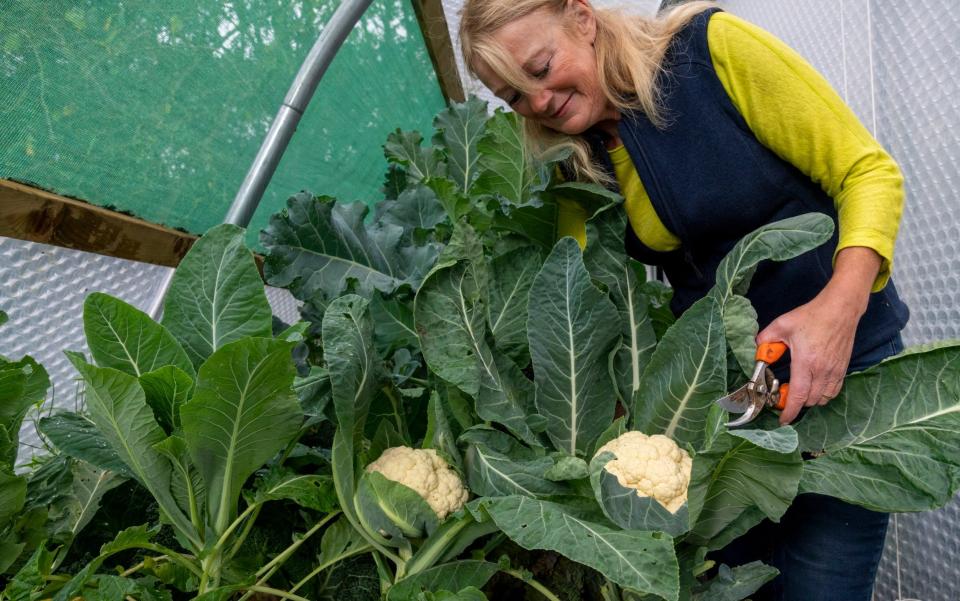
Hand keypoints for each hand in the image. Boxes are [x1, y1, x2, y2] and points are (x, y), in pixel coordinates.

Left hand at [757, 247, 881, 424]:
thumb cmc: (812, 316)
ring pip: (823, 398)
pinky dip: (823, 394)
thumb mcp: (782, 324)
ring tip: (799, 391)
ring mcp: (835, 371)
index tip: (783, 420)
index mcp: (806, 362)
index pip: (798, 395)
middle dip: (796, 404)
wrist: (841, 309)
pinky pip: (834, 391)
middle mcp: (822, 371)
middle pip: (810, 400)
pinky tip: (815, 386)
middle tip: (784, 397)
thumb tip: (757, 349)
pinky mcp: (843, 368)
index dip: (789, 411)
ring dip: (810, 400)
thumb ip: (766, 339)